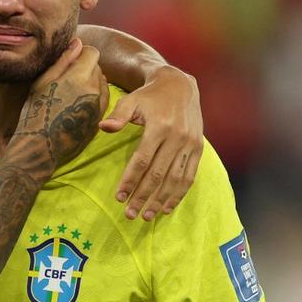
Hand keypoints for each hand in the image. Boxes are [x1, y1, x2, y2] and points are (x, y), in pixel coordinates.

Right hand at [9, 39, 108, 178]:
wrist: (40, 147)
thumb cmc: (35, 113)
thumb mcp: (42, 83)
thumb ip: (63, 61)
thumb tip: (78, 43)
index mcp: (78, 78)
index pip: (93, 53)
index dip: (82, 53)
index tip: (71, 60)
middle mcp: (93, 90)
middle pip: (98, 67)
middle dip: (85, 68)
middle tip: (66, 79)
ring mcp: (99, 106)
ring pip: (102, 83)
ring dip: (91, 82)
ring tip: (71, 93)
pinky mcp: (99, 119)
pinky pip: (102, 99)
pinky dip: (93, 97)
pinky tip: (76, 104)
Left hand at [98, 65, 202, 219]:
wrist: (179, 85)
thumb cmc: (149, 96)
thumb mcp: (131, 100)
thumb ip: (118, 115)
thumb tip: (103, 128)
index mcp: (159, 126)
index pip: (142, 160)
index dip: (130, 180)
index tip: (119, 197)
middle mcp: (177, 137)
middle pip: (158, 174)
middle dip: (143, 196)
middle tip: (130, 214)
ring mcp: (190, 144)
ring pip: (175, 179)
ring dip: (160, 200)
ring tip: (147, 215)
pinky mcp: (198, 149)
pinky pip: (189, 176)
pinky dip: (179, 194)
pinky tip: (166, 207)